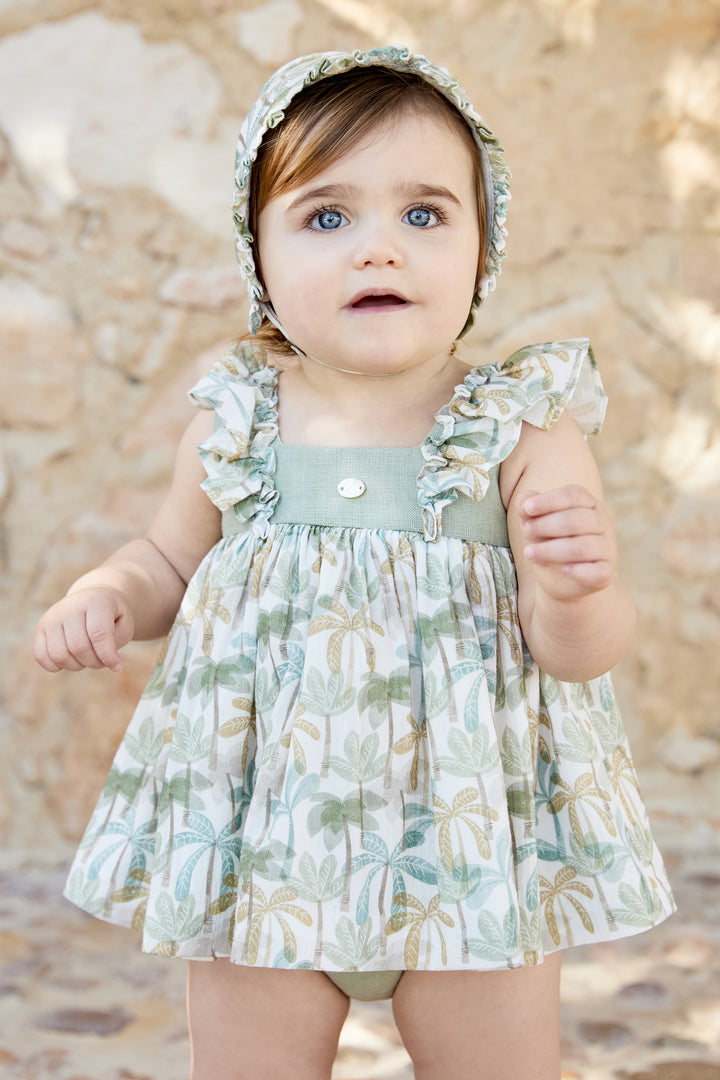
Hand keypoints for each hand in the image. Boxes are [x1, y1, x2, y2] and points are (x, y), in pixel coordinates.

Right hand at [34, 587, 133, 672]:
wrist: (94, 598)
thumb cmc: (112, 616)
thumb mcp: (124, 625)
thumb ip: (115, 643)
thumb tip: (109, 664)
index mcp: (94, 602)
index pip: (98, 634)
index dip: (107, 655)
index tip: (117, 667)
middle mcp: (69, 607)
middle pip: (79, 647)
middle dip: (94, 662)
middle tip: (102, 660)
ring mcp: (52, 617)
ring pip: (59, 655)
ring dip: (77, 666)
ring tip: (88, 658)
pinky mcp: (41, 627)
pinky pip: (41, 656)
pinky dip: (56, 666)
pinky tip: (70, 660)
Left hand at [520, 485, 616, 601]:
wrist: (565, 580)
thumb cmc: (550, 542)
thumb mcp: (536, 525)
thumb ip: (529, 510)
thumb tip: (524, 500)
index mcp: (588, 505)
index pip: (573, 495)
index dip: (549, 500)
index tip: (527, 508)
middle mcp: (602, 524)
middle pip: (576, 519)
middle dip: (546, 525)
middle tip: (526, 531)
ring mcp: (606, 549)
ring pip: (581, 547)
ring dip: (551, 550)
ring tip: (529, 553)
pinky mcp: (605, 573)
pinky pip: (598, 572)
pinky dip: (580, 571)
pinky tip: (565, 570)